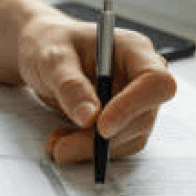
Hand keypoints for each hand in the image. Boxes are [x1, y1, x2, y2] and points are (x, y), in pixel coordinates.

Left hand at [17, 12, 176, 163]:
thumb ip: (70, 85)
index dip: (132, 107)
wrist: (40, 52)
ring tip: (55, 144)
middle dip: (102, 138)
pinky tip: (63, 141)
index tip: (101, 126)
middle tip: (62, 148)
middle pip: (142, 117)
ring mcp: (134, 101)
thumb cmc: (48, 44)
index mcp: (134, 50)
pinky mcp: (121, 121)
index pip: (155, 82)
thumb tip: (90, 116)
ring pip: (129, 138)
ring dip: (91, 149)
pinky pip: (114, 145)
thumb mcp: (51, 59)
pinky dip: (88, 151)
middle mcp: (139, 77)